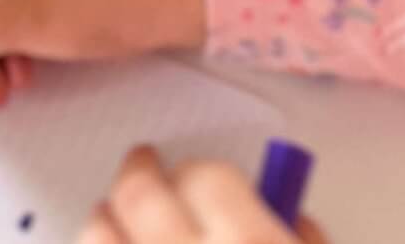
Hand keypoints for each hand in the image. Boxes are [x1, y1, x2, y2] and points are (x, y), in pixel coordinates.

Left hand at [80, 147, 328, 243]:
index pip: (207, 178)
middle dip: (139, 176)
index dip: (201, 173)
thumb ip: (305, 239)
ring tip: (107, 217)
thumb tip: (293, 219)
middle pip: (142, 196)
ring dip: (102, 223)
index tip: (199, 175)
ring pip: (99, 239)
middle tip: (140, 167)